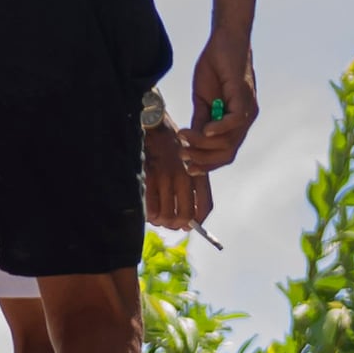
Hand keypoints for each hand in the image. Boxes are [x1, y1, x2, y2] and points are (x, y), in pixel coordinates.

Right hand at [139, 100, 210, 230]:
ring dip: (161, 221)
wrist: (154, 125)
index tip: (189, 227)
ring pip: (167, 215)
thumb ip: (190, 184)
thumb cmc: (171, 145)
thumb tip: (185, 216)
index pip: (205, 205)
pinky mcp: (149, 175)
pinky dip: (150, 215)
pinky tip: (149, 213)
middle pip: (185, 215)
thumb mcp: (189, 161)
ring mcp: (166, 176)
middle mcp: (184, 176)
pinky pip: (151, 206)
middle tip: (169, 223)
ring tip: (158, 218)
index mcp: (198, 172)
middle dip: (176, 224)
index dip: (198, 221)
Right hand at [185, 32, 259, 168]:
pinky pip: (234, 121)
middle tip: (183, 155)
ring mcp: (247, 109)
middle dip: (204, 159)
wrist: (225, 40)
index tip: (188, 167)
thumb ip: (200, 120)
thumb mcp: (202, 99)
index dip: (207, 164)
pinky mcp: (244, 97)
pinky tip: (203, 130)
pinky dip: (219, 129)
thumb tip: (190, 141)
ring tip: (184, 138)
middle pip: (227, 153)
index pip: (225, 153)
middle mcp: (245, 119)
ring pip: (228, 140)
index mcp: (236, 123)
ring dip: (203, 143)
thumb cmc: (214, 67)